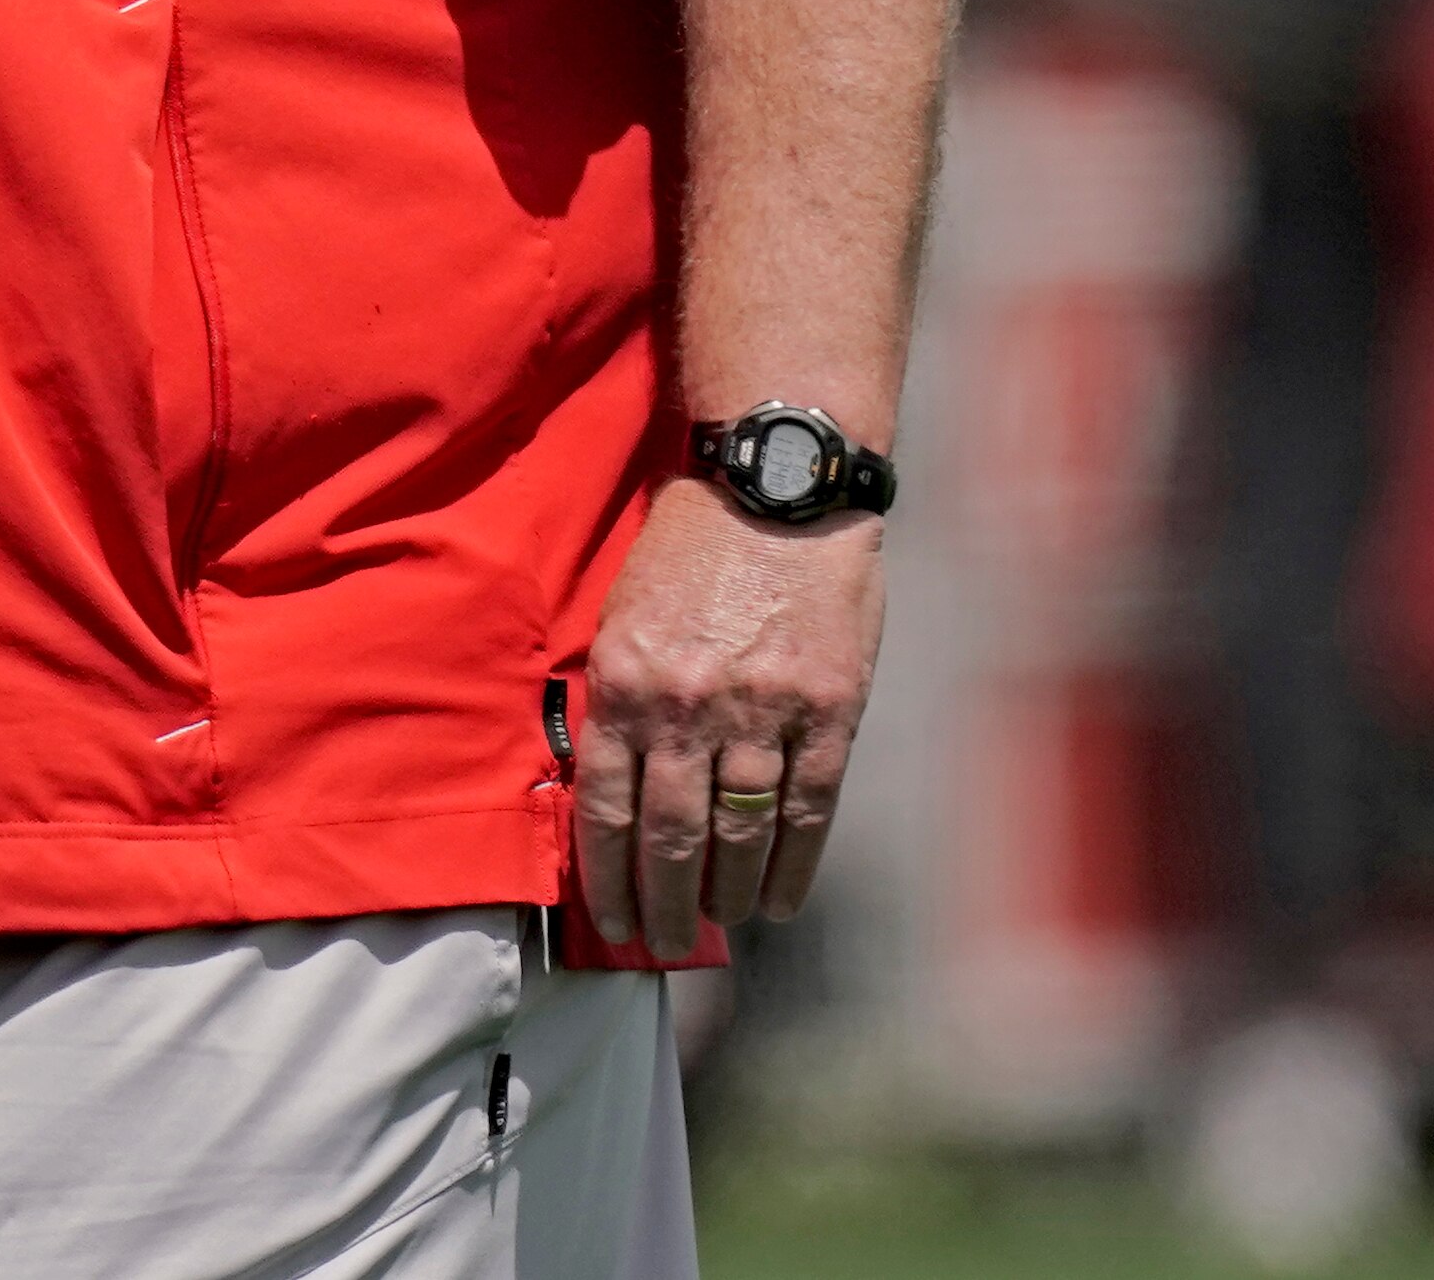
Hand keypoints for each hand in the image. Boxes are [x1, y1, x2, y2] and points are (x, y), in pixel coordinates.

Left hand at [572, 477, 883, 960]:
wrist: (777, 490)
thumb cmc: (692, 552)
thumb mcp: (626, 614)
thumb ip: (621, 698)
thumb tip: (610, 788)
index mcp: (626, 681)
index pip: (605, 807)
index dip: (607, 875)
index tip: (610, 920)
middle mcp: (688, 705)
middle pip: (672, 835)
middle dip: (665, 902)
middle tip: (665, 942)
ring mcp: (762, 710)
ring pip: (740, 832)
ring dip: (728, 892)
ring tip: (721, 926)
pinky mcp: (828, 710)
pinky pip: (808, 809)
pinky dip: (793, 864)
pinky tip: (780, 902)